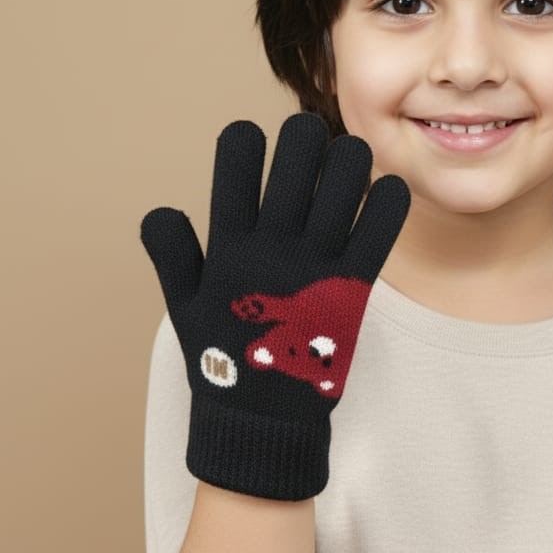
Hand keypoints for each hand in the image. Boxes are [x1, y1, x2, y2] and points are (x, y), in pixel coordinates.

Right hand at [140, 113, 409, 498]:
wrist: (263, 422)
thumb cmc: (221, 359)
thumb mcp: (183, 307)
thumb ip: (172, 256)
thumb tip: (161, 212)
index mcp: (229, 252)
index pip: (232, 179)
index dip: (241, 145)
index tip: (248, 132)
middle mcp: (272, 253)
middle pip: (293, 172)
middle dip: (301, 141)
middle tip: (307, 130)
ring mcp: (314, 270)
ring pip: (339, 193)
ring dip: (347, 163)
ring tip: (349, 151)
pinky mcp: (351, 292)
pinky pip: (375, 237)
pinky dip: (386, 209)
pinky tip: (390, 187)